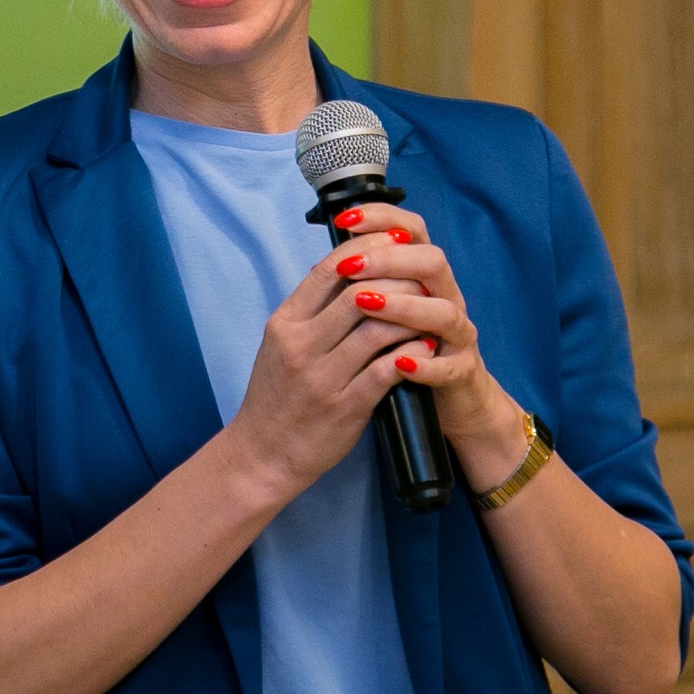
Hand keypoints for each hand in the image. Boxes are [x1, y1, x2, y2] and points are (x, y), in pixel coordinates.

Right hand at [222, 216, 440, 503]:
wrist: (263, 453)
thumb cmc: (276, 395)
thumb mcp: (280, 343)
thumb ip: (310, 311)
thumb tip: (347, 270)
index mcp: (285, 323)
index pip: (327, 270)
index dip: (365, 249)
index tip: (393, 241)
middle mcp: (301, 345)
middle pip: (358, 293)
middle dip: (398, 279)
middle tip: (423, 275)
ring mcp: (322, 377)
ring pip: (378, 329)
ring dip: (411, 315)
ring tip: (430, 310)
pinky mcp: (346, 407)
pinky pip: (386, 370)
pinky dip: (412, 353)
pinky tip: (426, 345)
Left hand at [316, 204, 528, 491]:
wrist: (448, 403)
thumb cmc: (404, 350)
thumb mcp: (384, 313)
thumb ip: (366, 285)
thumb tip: (328, 263)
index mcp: (422, 277)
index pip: (411, 231)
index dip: (382, 218)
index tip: (345, 220)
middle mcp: (445, 298)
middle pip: (431, 262)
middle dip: (389, 260)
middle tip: (351, 268)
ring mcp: (457, 336)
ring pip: (444, 311)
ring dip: (404, 306)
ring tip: (368, 305)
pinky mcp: (463, 373)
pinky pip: (451, 366)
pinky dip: (427, 364)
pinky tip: (401, 363)